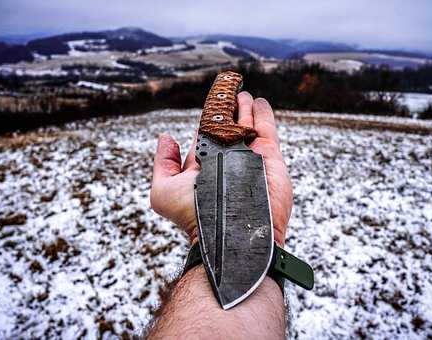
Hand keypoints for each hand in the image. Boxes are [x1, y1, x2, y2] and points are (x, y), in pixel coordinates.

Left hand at [150, 92, 292, 244]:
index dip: (207, 117)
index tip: (211, 101)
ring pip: (247, 123)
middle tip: (228, 90)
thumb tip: (166, 137)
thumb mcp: (164, 191)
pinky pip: (266, 128)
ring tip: (242, 92)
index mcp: (204, 164)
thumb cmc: (194, 215)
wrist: (230, 234)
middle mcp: (227, 159)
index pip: (205, 134)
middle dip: (228, 108)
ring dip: (244, 106)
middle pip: (228, 125)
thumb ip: (163, 163)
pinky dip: (263, 113)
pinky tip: (258, 101)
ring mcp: (249, 156)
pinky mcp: (268, 156)